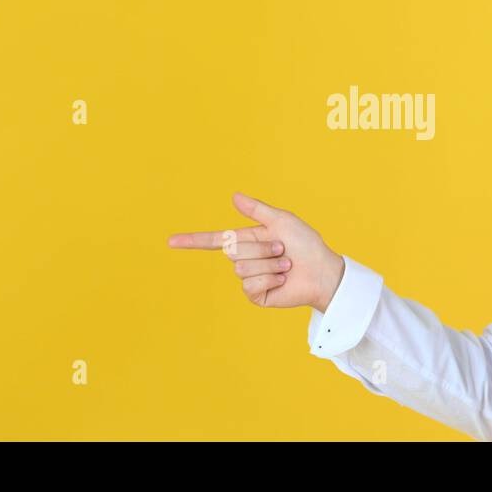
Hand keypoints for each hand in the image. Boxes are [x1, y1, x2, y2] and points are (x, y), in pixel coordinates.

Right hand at [168, 193, 345, 311]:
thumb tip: (233, 196)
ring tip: (286, 266)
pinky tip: (282, 280)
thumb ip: (257, 210)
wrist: (322, 271)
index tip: (170, 241)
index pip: (214, 240)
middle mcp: (245, 258)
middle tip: (282, 250)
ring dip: (269, 265)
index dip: (191, 241)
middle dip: (260, 247)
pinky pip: (251, 285)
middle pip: (232, 250)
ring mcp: (249, 278)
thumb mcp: (282, 220)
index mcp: (247, 239)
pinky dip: (270, 280)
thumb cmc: (306, 244)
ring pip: (242, 268)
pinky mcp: (256, 295)